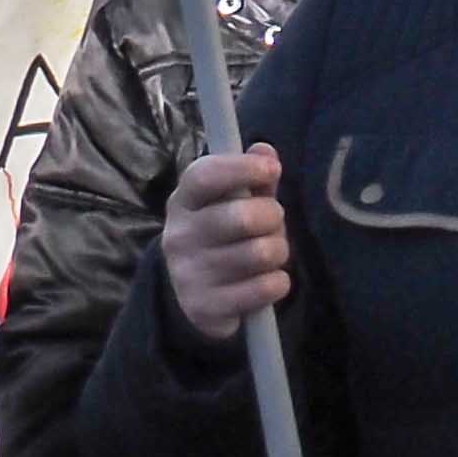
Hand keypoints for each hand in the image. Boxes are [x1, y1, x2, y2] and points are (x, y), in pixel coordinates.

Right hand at [156, 144, 291, 342]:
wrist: (195, 298)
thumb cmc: (222, 238)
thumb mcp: (232, 204)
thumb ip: (251, 179)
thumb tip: (265, 149)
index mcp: (183, 202)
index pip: (204, 176)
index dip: (241, 168)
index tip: (272, 170)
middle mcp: (178, 236)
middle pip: (243, 217)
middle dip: (274, 218)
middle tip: (273, 224)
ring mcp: (188, 273)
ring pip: (261, 254)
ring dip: (279, 252)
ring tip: (270, 255)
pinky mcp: (205, 307)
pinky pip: (265, 289)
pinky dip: (278, 284)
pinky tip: (266, 282)